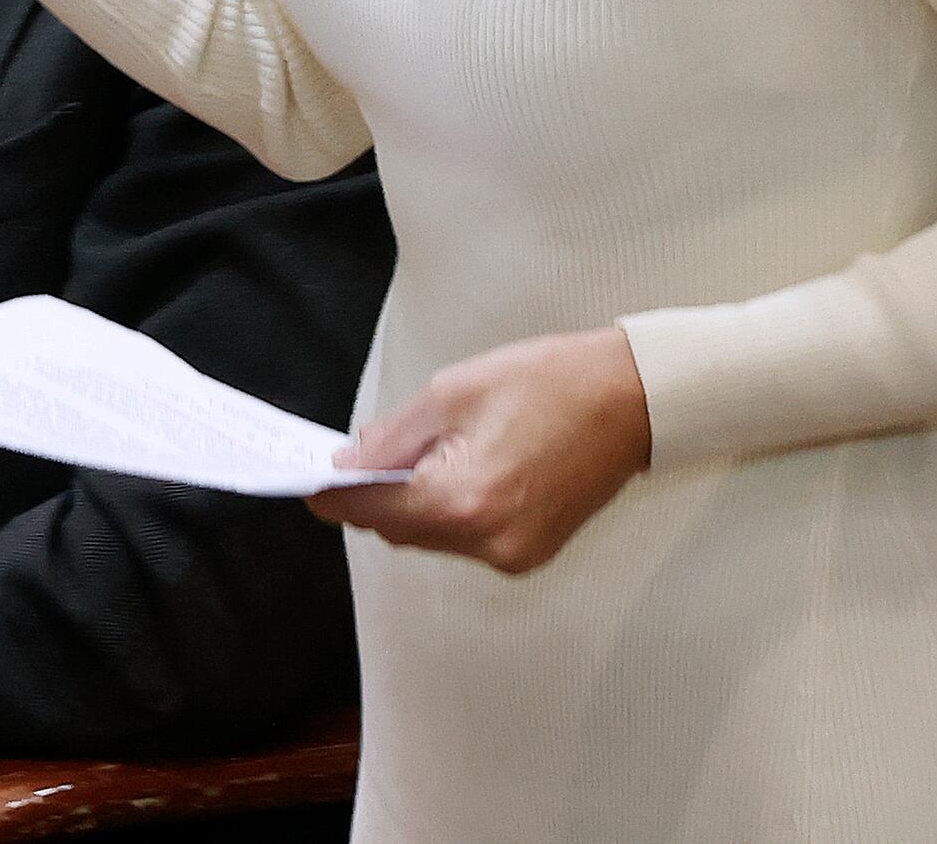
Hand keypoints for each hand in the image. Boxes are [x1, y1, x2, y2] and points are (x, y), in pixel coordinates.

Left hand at [310, 326, 653, 573]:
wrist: (630, 400)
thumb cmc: (545, 383)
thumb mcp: (449, 393)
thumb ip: (391, 438)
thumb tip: (347, 465)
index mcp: (462, 500)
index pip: (371, 511)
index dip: (333, 496)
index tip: (306, 482)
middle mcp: (487, 541)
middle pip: (398, 530)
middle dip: (373, 496)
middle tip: (358, 457)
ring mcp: (513, 553)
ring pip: (432, 537)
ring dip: (412, 504)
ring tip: (417, 454)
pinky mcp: (532, 552)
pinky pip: (466, 539)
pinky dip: (448, 512)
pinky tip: (454, 471)